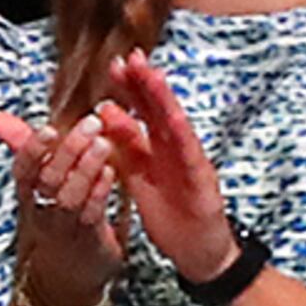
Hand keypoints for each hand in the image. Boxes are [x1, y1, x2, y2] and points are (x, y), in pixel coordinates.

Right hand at [0, 108, 122, 305]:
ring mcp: (63, 227)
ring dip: (86, 168)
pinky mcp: (87, 239)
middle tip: (91, 123)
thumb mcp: (36, 186)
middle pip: (48, 180)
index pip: (22, 171)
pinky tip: (111, 172)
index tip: (48, 129)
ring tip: (104, 143)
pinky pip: (91, 214)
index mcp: (27, 196)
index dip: (32, 150)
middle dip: (68, 150)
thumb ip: (24, 150)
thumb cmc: (54, 220)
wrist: (66, 277)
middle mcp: (41, 211)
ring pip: (70, 197)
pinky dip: (99, 192)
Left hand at [92, 51, 230, 282]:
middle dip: (144, 82)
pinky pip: (190, 156)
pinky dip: (183, 136)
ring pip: (175, 125)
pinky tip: (175, 118)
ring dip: (163, 99)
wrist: (195, 249)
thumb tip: (104, 111)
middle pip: (158, 110)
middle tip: (129, 57)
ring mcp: (190, 161)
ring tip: (151, 75)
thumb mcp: (136, 174)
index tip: (113, 64)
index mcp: (156, 147)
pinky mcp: (202, 181)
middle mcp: (174, 148)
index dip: (130, 87)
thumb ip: (122, 145)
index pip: (141, 111)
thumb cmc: (169, 210)